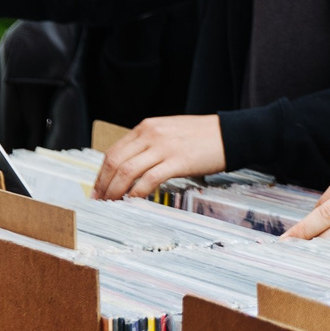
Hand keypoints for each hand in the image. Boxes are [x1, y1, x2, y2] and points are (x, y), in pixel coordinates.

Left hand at [93, 115, 226, 200]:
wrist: (231, 133)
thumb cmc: (203, 135)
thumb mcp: (170, 130)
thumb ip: (149, 143)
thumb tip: (130, 165)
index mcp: (147, 127)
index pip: (114, 151)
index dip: (102, 173)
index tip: (98, 188)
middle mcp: (151, 134)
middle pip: (115, 162)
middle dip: (103, 184)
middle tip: (99, 200)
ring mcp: (164, 147)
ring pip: (127, 171)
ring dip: (115, 191)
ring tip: (112, 203)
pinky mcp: (178, 161)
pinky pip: (149, 179)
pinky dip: (137, 192)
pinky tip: (133, 201)